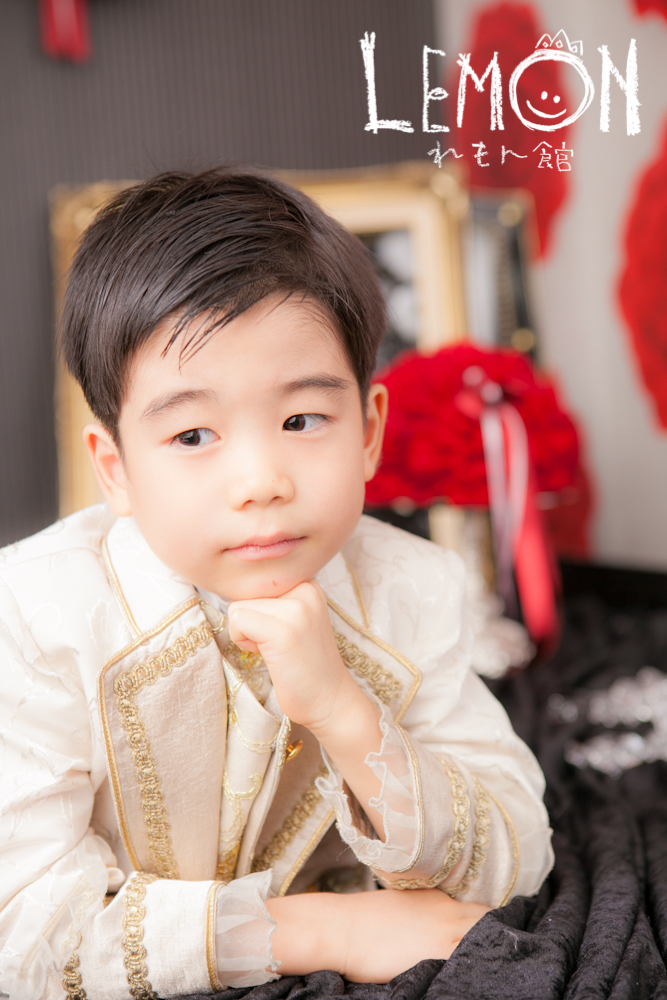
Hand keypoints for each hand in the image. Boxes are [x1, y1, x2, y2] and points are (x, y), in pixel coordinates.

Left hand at [227, 581, 360, 733]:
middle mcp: (305, 587)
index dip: (256, 610)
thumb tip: (231, 584)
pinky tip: (267, 654)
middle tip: (276, 643)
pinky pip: (237, 621)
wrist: (330, 699)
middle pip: (245, 591)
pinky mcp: (283, 629)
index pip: (255, 580)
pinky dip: (242, 641)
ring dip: (245, 632)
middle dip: (250, 619)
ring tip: (274, 648)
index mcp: (307, 582)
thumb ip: (272, 597)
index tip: (279, 630)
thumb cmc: (304, 663)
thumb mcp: (295, 616)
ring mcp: (296, 607)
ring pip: (238, 605)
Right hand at [267, 889, 488, 982]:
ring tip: (504, 964)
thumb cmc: (362, 920)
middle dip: (501, 932)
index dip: (489, 923)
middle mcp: (447, 912)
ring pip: (486, 937)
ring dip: (493, 948)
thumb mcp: (400, 905)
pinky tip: (484, 977)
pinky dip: (479, 963)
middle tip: (509, 951)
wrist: (340, 928)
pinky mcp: (439, 955)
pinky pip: (471, 959)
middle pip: (489, 920)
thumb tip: (432, 929)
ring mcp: (446, 934)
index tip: (497, 934)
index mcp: (438, 899)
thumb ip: (425, 913)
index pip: (478, 911)